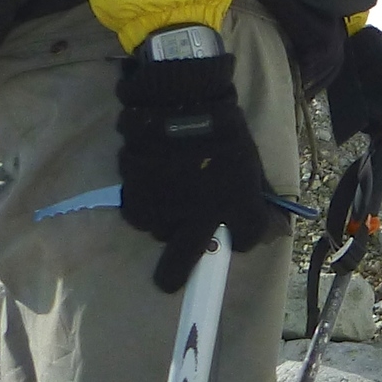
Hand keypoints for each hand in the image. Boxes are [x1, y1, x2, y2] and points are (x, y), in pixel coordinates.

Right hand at [117, 39, 270, 291]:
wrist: (181, 97)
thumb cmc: (222, 127)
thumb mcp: (247, 161)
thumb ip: (247, 194)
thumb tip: (247, 221)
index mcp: (238, 203)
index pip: (246, 239)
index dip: (241, 237)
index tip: (232, 236)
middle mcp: (200, 216)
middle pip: (183, 265)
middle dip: (177, 276)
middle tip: (170, 284)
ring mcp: (165, 209)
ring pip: (158, 230)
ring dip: (163, 217)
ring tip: (171, 186)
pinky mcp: (134, 197)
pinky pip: (138, 211)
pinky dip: (145, 200)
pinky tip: (153, 176)